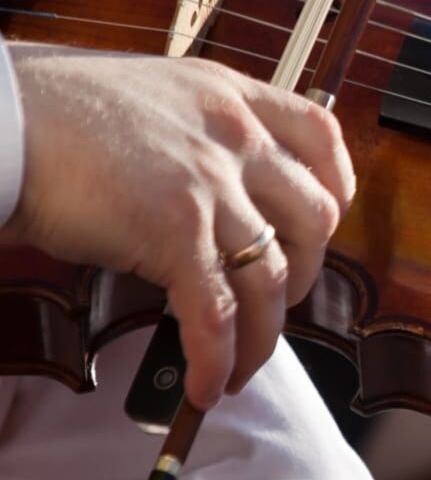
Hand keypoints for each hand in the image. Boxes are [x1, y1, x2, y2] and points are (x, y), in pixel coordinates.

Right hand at [3, 45, 354, 408]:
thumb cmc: (46, 112)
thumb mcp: (144, 100)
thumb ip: (189, 139)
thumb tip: (204, 202)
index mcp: (227, 94)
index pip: (319, 136)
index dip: (335, 186)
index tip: (328, 218)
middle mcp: (233, 136)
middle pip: (313, 219)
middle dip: (305, 274)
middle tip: (274, 302)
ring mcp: (211, 185)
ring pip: (272, 279)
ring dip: (263, 336)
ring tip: (241, 365)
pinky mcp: (176, 232)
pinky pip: (217, 314)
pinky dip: (219, 359)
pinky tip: (209, 384)